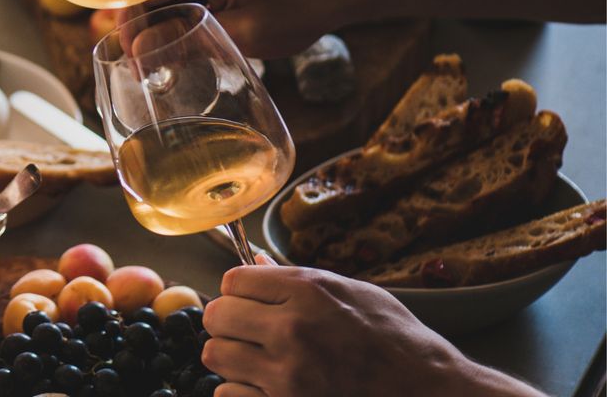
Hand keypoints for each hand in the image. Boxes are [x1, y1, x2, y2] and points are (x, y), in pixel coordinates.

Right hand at [150, 0, 345, 58]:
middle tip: (147, 68)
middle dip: (141, 28)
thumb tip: (140, 53)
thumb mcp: (244, 35)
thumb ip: (187, 40)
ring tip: (164, 55)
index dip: (133, 32)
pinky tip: (181, 32)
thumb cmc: (298, 9)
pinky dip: (173, 5)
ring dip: (156, 18)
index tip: (136, 67)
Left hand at [201, 259, 473, 396]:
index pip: (232, 280)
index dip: (239, 291)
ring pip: (216, 356)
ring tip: (259, 360)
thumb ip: (297, 279)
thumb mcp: (353, 293)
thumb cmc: (396, 342)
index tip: (250, 301)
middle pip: (216, 317)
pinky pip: (228, 395)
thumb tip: (253, 263)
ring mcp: (287, 376)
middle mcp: (292, 331)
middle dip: (228, 322)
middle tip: (248, 331)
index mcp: (308, 292)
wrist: (430, 395)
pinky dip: (241, 391)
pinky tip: (266, 387)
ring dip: (233, 358)